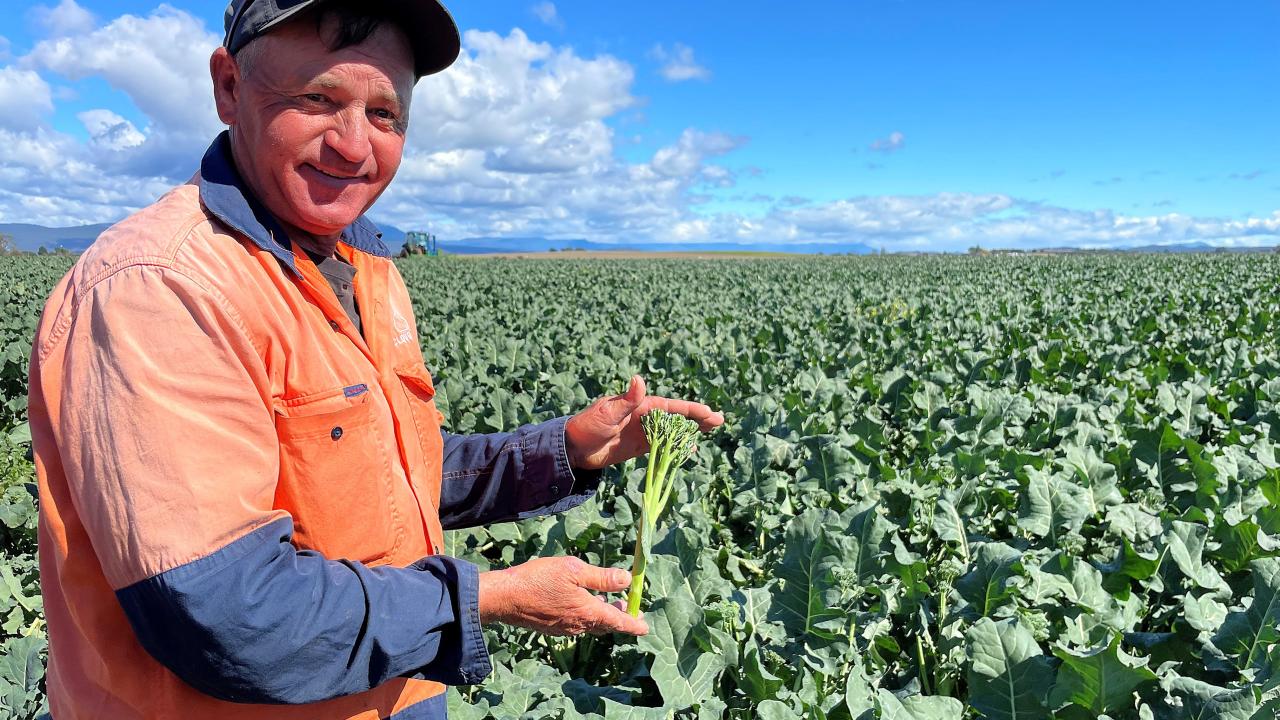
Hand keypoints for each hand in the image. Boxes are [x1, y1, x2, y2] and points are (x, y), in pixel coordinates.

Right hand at [478, 557, 647, 635]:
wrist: (504, 598)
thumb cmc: (538, 580)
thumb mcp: (573, 570)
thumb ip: (602, 577)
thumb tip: (626, 580)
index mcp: (588, 612)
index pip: (618, 622)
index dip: (634, 624)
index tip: (645, 628)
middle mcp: (578, 625)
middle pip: (605, 624)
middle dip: (619, 617)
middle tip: (629, 608)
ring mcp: (564, 628)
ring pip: (590, 624)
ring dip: (601, 615)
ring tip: (607, 601)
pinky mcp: (552, 627)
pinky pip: (576, 623)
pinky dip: (585, 614)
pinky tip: (580, 601)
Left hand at [565, 375, 723, 469]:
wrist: (573, 448)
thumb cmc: (587, 426)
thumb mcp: (607, 412)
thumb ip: (626, 400)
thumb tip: (639, 379)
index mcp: (639, 405)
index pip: (670, 407)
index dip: (690, 410)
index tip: (708, 413)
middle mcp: (644, 416)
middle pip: (676, 417)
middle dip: (697, 418)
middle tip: (720, 421)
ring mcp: (642, 432)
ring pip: (672, 431)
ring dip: (690, 432)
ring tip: (710, 433)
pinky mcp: (638, 447)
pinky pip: (662, 446)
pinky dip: (675, 446)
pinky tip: (688, 449)